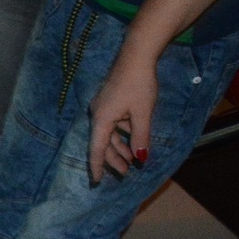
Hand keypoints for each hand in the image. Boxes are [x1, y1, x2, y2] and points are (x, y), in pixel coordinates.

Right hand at [88, 45, 157, 183]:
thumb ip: (140, 137)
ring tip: (132, 160)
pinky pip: (113, 124)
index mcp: (102, 119)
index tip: (96, 181)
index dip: (97, 166)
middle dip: (113, 158)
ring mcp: (103, 107)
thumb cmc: (139, 85)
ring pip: (108, 134)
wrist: (136, 57)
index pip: (97, 148)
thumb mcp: (143, 114)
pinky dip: (121, 135)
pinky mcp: (109, 102)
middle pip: (102, 142)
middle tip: (126, 173)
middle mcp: (98, 114)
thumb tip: (140, 158)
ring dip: (119, 147)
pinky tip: (132, 139)